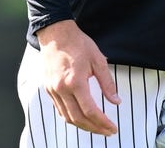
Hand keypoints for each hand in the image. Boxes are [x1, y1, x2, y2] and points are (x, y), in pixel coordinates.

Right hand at [37, 20, 119, 135]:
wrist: (55, 32)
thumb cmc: (77, 43)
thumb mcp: (98, 60)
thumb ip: (107, 83)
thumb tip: (116, 101)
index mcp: (75, 82)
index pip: (90, 111)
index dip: (103, 123)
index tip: (113, 127)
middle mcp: (61, 88)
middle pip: (78, 119)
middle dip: (95, 129)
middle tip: (107, 131)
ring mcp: (53, 89)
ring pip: (67, 117)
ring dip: (83, 126)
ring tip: (96, 127)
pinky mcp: (48, 88)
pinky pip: (59, 109)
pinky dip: (71, 117)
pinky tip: (81, 117)